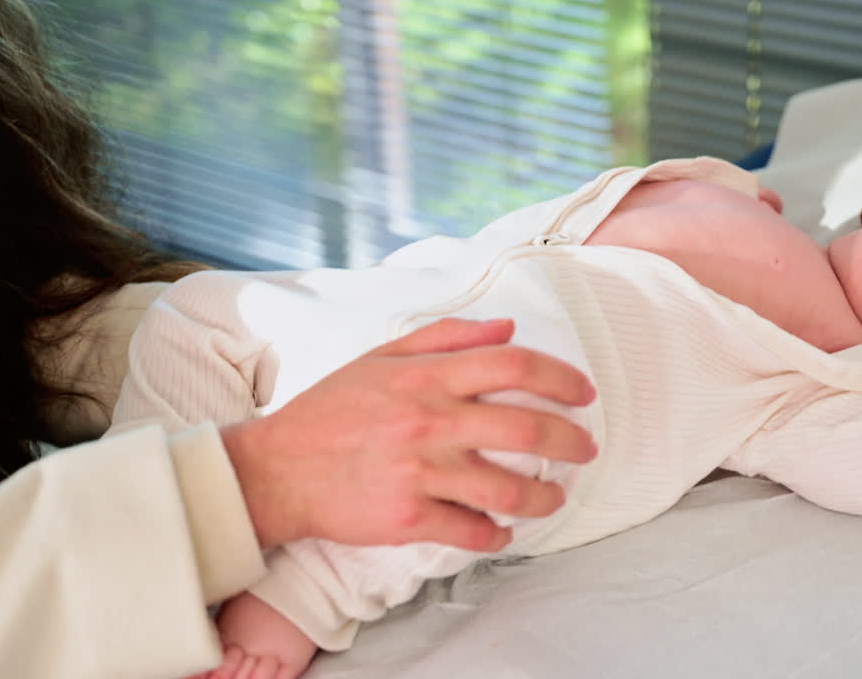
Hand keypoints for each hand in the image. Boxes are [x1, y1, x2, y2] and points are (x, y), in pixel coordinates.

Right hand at [223, 317, 597, 552]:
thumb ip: (446, 338)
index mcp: (425, 377)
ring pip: (507, 488)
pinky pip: (471, 531)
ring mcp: (419, 472)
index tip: (584, 393)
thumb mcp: (382, 357)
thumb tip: (508, 327)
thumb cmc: (331, 410)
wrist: (274, 469)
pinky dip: (497, 535)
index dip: (560, 377)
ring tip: (553, 497)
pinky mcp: (407, 518)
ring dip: (544, 496)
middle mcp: (428, 422)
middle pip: (525, 427)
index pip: (512, 364)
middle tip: (587, 450)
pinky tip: (503, 530)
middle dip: (571, 440)